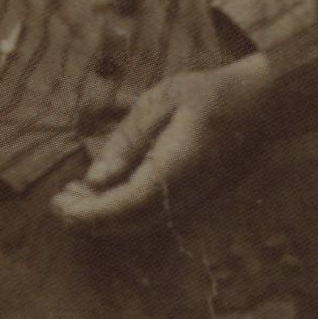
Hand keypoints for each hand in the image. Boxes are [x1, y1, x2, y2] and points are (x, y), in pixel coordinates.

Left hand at [51, 56, 279, 231]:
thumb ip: (129, 138)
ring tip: (72, 194)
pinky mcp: (189, 199)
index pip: (125, 204)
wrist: (259, 105)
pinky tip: (102, 190)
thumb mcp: (164, 100)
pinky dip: (120, 210)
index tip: (59, 205)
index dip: (90, 212)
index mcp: (175, 167)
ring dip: (101, 216)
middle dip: (88, 218)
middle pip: (128, 223)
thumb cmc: (210, 94)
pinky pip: (149, 214)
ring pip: (136, 224)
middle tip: (58, 200)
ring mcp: (188, 201)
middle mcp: (182, 194)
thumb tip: (95, 178)